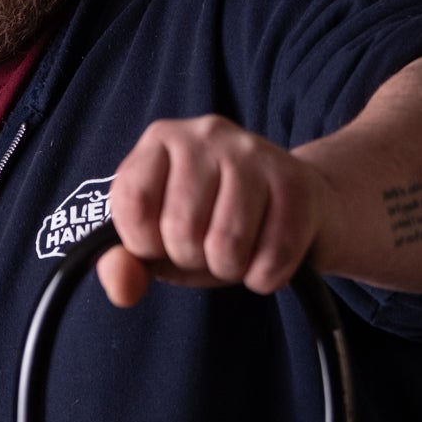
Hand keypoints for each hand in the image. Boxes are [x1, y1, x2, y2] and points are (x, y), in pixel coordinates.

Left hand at [98, 115, 330, 307]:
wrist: (301, 205)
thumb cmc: (216, 223)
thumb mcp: (159, 242)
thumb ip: (124, 263)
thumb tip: (121, 289)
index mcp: (161, 139)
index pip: (133, 202)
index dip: (144, 243)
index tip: (161, 243)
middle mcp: (206, 133)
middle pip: (181, 228)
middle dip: (193, 259)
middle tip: (208, 247)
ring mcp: (254, 151)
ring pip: (227, 245)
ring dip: (230, 269)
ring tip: (237, 251)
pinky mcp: (296, 181)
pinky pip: (272, 257)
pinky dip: (265, 277)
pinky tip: (266, 256)